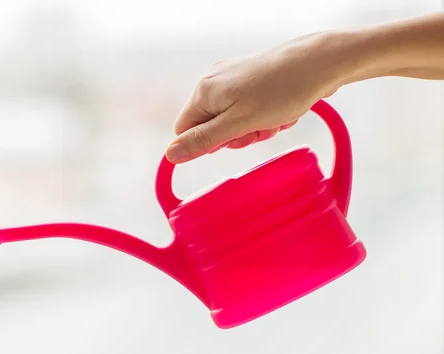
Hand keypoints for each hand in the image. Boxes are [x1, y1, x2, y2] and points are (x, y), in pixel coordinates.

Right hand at [166, 32, 345, 162]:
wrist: (319, 62)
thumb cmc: (282, 91)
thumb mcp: (239, 124)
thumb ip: (203, 140)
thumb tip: (170, 155)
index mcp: (204, 92)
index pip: (186, 131)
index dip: (208, 143)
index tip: (233, 140)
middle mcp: (214, 82)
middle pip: (212, 127)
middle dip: (238, 135)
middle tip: (260, 128)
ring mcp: (233, 78)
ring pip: (234, 120)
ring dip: (255, 127)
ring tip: (275, 118)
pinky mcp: (252, 79)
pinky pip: (249, 109)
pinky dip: (265, 116)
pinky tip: (282, 110)